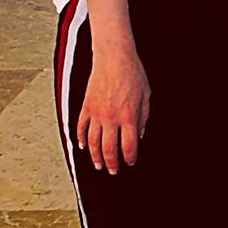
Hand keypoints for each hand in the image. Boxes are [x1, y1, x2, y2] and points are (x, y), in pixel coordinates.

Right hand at [77, 46, 150, 173]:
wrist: (114, 57)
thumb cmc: (133, 72)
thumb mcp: (146, 94)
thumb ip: (143, 116)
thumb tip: (140, 134)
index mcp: (129, 116)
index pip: (129, 146)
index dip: (130, 158)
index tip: (130, 162)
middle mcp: (111, 118)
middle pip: (109, 150)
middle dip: (112, 164)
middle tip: (113, 170)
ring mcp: (96, 114)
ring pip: (93, 144)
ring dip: (95, 157)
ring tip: (99, 165)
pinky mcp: (85, 107)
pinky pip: (81, 129)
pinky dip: (81, 140)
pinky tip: (84, 146)